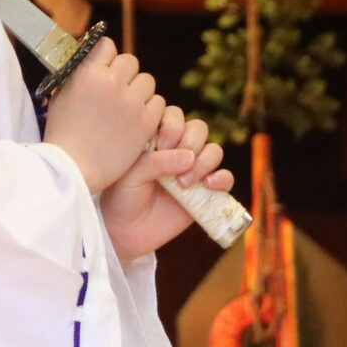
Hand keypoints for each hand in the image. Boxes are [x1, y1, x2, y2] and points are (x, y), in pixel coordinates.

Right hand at [41, 38, 165, 193]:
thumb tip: (90, 62)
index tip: (104, 68)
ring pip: (147, 81)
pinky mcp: (145, 122)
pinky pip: (158, 104)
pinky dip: (149, 110)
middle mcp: (112, 82)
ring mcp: (131, 102)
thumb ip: (78, 75)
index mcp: (88, 73)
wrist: (73, 168)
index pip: (107, 46)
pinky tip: (136, 121)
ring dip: (139, 92)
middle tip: (117, 91)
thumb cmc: (62, 133)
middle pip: (130, 62)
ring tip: (126, 108)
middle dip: (124, 74)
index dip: (106, 57)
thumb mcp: (60, 95)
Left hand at [101, 103, 233, 261]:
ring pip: (214, 150)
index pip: (174, 115)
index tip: (160, 147)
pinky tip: (208, 185)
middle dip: (189, 142)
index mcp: (156, 138)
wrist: (124, 230)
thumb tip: (189, 157)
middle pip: (198, 128)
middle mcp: (177, 150)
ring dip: (204, 161)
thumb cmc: (121, 196)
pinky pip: (225, 178)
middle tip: (172, 165)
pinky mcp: (205, 193)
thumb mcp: (132, 174)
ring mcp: (193, 170)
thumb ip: (158, 161)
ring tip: (184, 182)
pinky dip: (223, 178)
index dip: (172, 127)